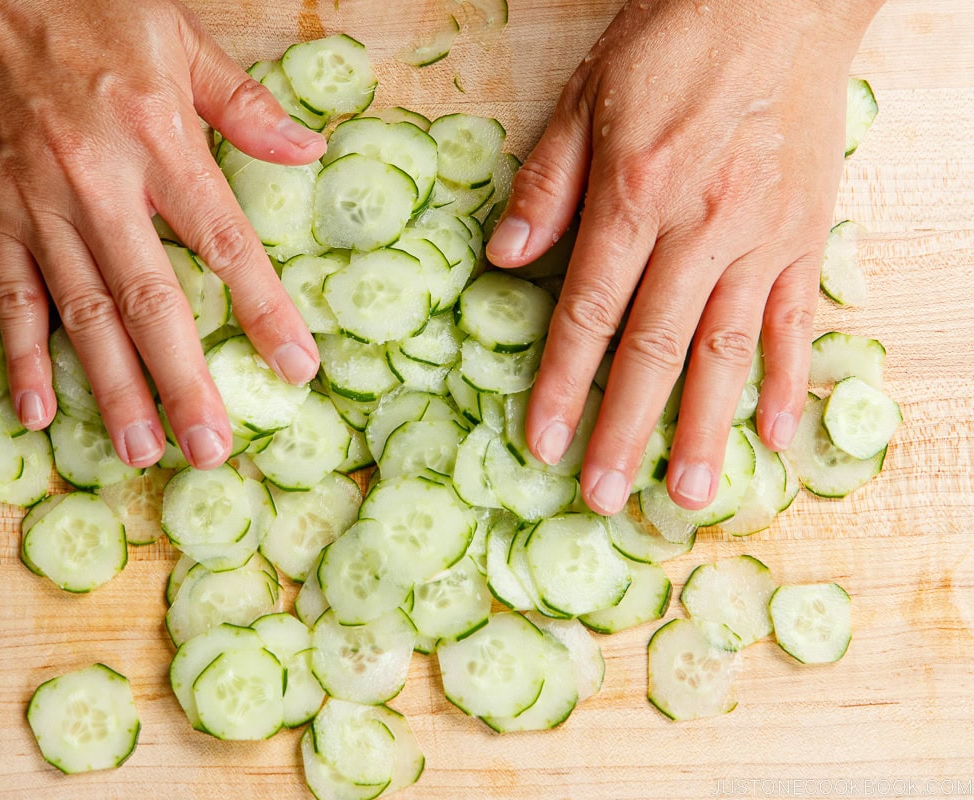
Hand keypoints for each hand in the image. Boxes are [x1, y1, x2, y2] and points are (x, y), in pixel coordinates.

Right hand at [0, 0, 325, 468]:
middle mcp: (99, 183)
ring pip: (81, 315)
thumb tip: (309, 148)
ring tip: (142, 452)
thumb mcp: (179, 39)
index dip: (264, 311)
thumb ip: (244, 106)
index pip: (226, 243)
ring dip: (112, 389)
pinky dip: (22, 356)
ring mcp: (36, 204)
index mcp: (159, 138)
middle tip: (211, 449)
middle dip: (184, 382)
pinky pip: (8, 297)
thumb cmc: (84, 8)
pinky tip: (39, 412)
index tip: (298, 369)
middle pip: (150, 301)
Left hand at [487, 0, 883, 514]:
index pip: (589, 312)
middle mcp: (698, 225)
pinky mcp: (805, 234)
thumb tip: (502, 260)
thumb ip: (543, 186)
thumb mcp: (584, 99)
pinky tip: (773, 433)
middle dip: (627, 429)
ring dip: (708, 427)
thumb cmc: (670, 45)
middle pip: (655, 347)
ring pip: (729, 348)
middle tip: (609, 500)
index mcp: (632, 194)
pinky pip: (797, 318)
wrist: (776, 0)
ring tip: (693, 494)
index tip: (545, 445)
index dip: (562, 385)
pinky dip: (788, 378)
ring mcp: (760, 235)